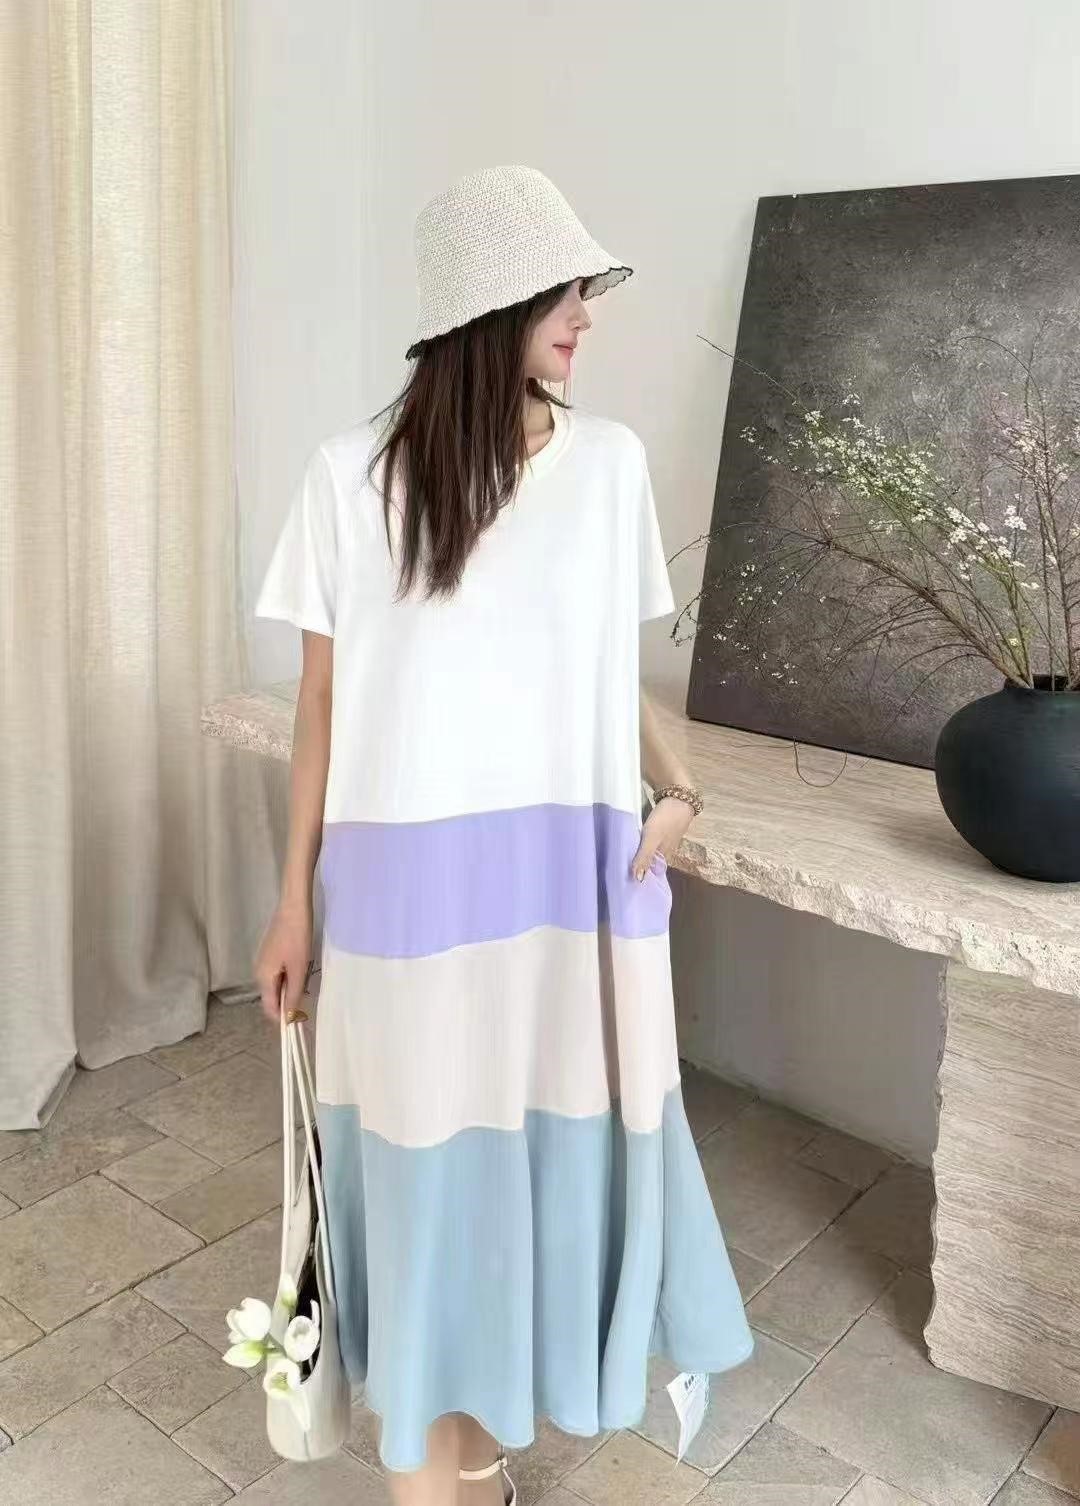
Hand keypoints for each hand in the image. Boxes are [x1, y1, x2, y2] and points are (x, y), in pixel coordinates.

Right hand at [253, 900, 313, 1023]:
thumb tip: (288, 1018)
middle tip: (305, 996)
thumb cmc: (297, 940)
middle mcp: (258, 972)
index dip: (282, 1017)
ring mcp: (262, 962)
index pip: (269, 1008)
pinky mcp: (269, 954)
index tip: (299, 1019)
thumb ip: (293, 994)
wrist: (293, 909)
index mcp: (263, 978)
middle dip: (286, 1002)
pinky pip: (276, 974)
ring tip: (304, 980)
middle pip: (271, 997)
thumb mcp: (298, 970)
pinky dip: (287, 977)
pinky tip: (299, 969)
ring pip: (274, 985)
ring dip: (288, 988)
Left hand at [630, 796, 695, 880]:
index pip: (652, 871)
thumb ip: (644, 857)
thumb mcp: (652, 838)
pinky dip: (643, 841)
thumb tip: (638, 880)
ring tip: (624, 856)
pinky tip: (635, 840)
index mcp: (665, 855)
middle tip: (621, 869)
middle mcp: (666, 849)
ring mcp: (666, 838)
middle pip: (651, 860)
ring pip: (651, 849)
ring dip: (640, 853)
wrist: (680, 797)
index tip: (626, 881)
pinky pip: (651, 839)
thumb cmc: (665, 819)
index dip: (642, 875)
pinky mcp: (664, 827)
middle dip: (639, 865)